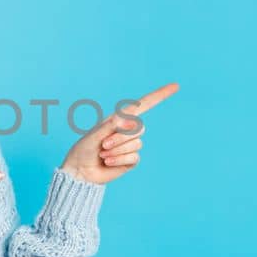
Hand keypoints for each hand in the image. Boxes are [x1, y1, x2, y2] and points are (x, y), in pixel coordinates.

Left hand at [59, 82, 179, 184]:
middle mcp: (127, 130)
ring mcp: (130, 145)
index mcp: (119, 118)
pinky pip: (134, 157)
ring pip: (136, 144)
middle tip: (103, 144)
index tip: (176, 86)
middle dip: (120, 137)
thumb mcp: (95, 134)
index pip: (144, 104)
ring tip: (103, 154)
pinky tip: (108, 162)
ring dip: (117, 150)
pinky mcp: (131, 160)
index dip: (160, 95)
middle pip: (140, 128)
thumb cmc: (84, 149)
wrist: (80, 171)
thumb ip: (113, 125)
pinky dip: (119, 160)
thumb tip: (133, 117)